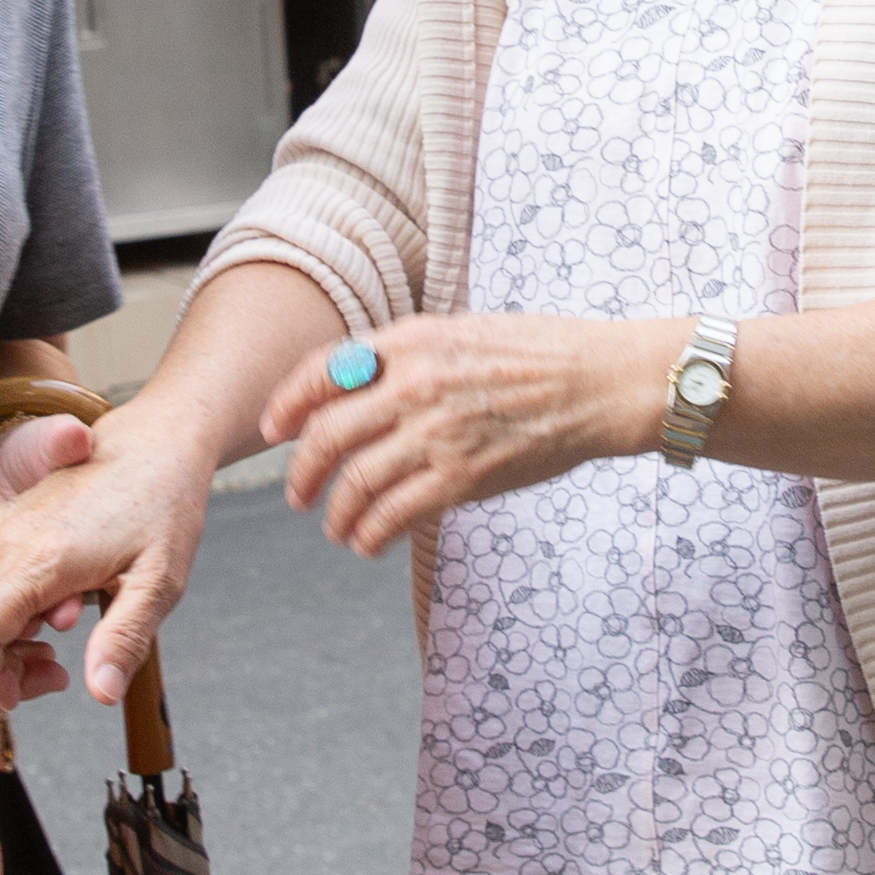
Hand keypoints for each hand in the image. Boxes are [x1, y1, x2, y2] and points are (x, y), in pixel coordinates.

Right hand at [0, 411, 195, 708]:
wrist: (157, 443)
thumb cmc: (166, 507)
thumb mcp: (159, 582)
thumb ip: (125, 639)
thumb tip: (102, 693)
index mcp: (38, 559)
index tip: (20, 696)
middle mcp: (5, 540)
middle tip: (44, 678)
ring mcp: (0, 527)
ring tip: (48, 656)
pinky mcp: (4, 522)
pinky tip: (44, 622)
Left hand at [265, 312, 670, 557]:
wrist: (599, 383)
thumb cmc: (541, 354)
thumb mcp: (464, 332)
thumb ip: (412, 356)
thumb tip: (365, 384)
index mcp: (412, 340)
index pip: (324, 370)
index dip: (287, 403)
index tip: (274, 429)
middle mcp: (414, 384)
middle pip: (327, 434)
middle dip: (300, 472)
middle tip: (296, 493)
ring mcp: (436, 433)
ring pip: (355, 482)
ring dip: (335, 512)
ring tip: (334, 527)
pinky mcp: (462, 477)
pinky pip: (395, 514)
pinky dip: (370, 533)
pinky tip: (366, 542)